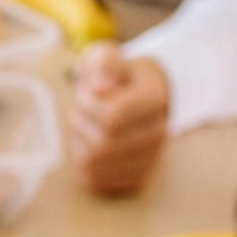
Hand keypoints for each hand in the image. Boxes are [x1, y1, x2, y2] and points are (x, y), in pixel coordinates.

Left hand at [69, 43, 169, 194]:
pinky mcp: (135, 177)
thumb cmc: (116, 75)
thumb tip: (99, 87)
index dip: (87, 104)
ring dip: (77, 142)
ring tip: (83, 124)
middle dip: (79, 124)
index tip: (87, 92)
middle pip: (101, 144)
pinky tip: (86, 143)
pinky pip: (95, 179)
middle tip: (80, 109)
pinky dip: (81, 161)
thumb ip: (104, 63)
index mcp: (155, 99)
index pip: (112, 117)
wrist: (140, 96)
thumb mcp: (107, 56)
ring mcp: (150, 158)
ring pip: (94, 163)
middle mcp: (159, 133)